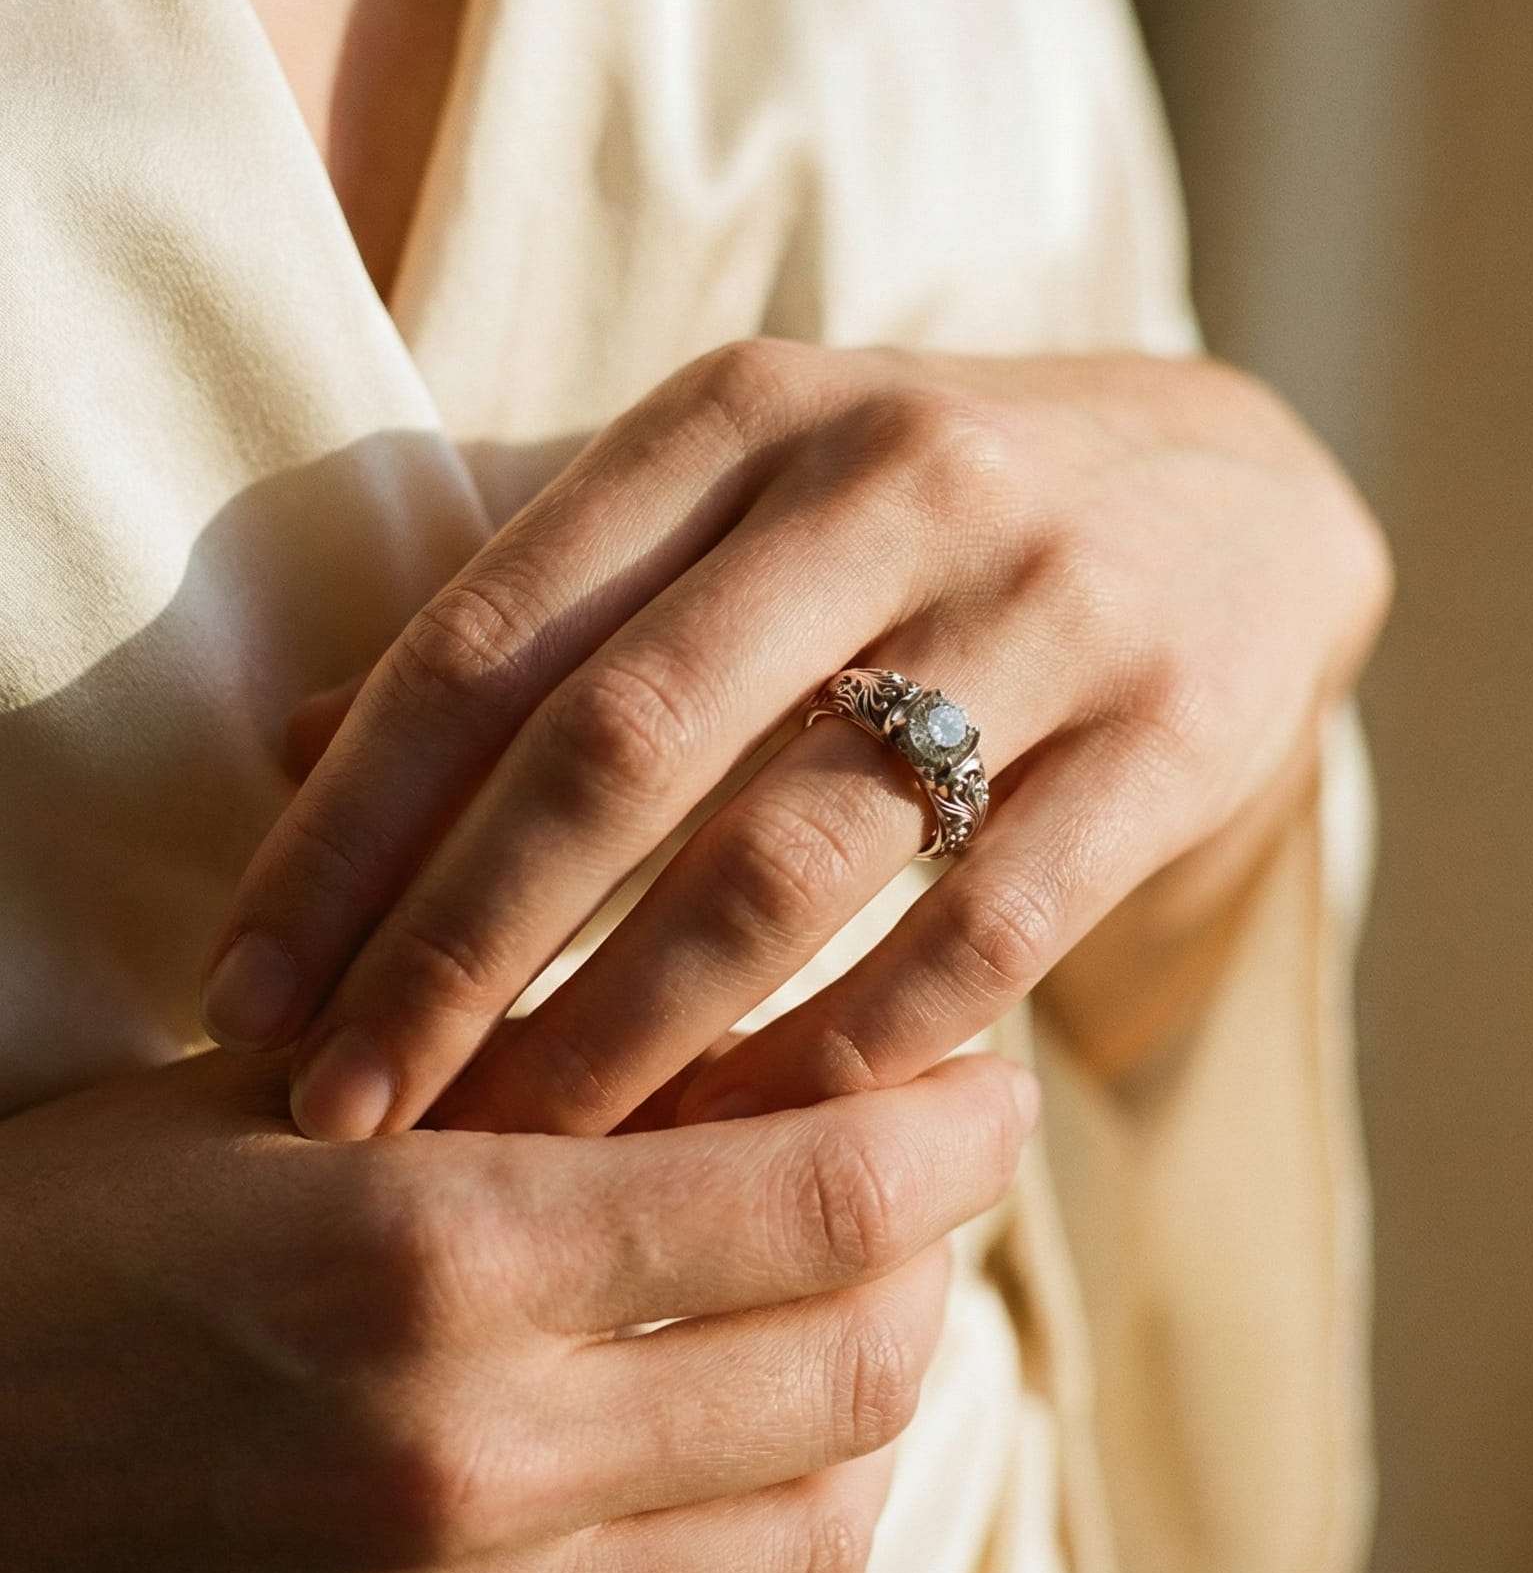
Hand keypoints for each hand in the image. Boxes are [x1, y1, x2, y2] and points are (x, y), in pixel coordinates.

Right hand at [0, 1046, 1031, 1572]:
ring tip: (849, 1330)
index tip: (993, 1087)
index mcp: (432, 1257)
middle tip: (917, 1190)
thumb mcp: (301, 1092)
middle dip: (934, 1256)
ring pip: (817, 1545)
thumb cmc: (80, 1229)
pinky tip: (771, 1495)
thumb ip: (545, 1066)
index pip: (819, 1206)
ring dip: (881, 1421)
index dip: (954, 1135)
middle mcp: (461, 1469)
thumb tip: (792, 1045)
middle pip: (853, 1371)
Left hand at [201, 340, 1388, 1138]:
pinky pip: (981, 930)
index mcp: (740, 415)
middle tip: (349, 1114)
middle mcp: (888, 478)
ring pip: (791, 855)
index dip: (350, 830)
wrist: (1241, 495)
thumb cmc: (928, 522)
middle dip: (458, 953)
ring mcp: (1046, 600)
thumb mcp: (737, 499)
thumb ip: (540, 602)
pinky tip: (758, 1137)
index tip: (252, 995)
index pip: (492, 633)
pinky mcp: (1171, 729)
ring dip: (634, 1031)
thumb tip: (296, 744)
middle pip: (620, 746)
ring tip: (529, 1157)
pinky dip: (852, 1050)